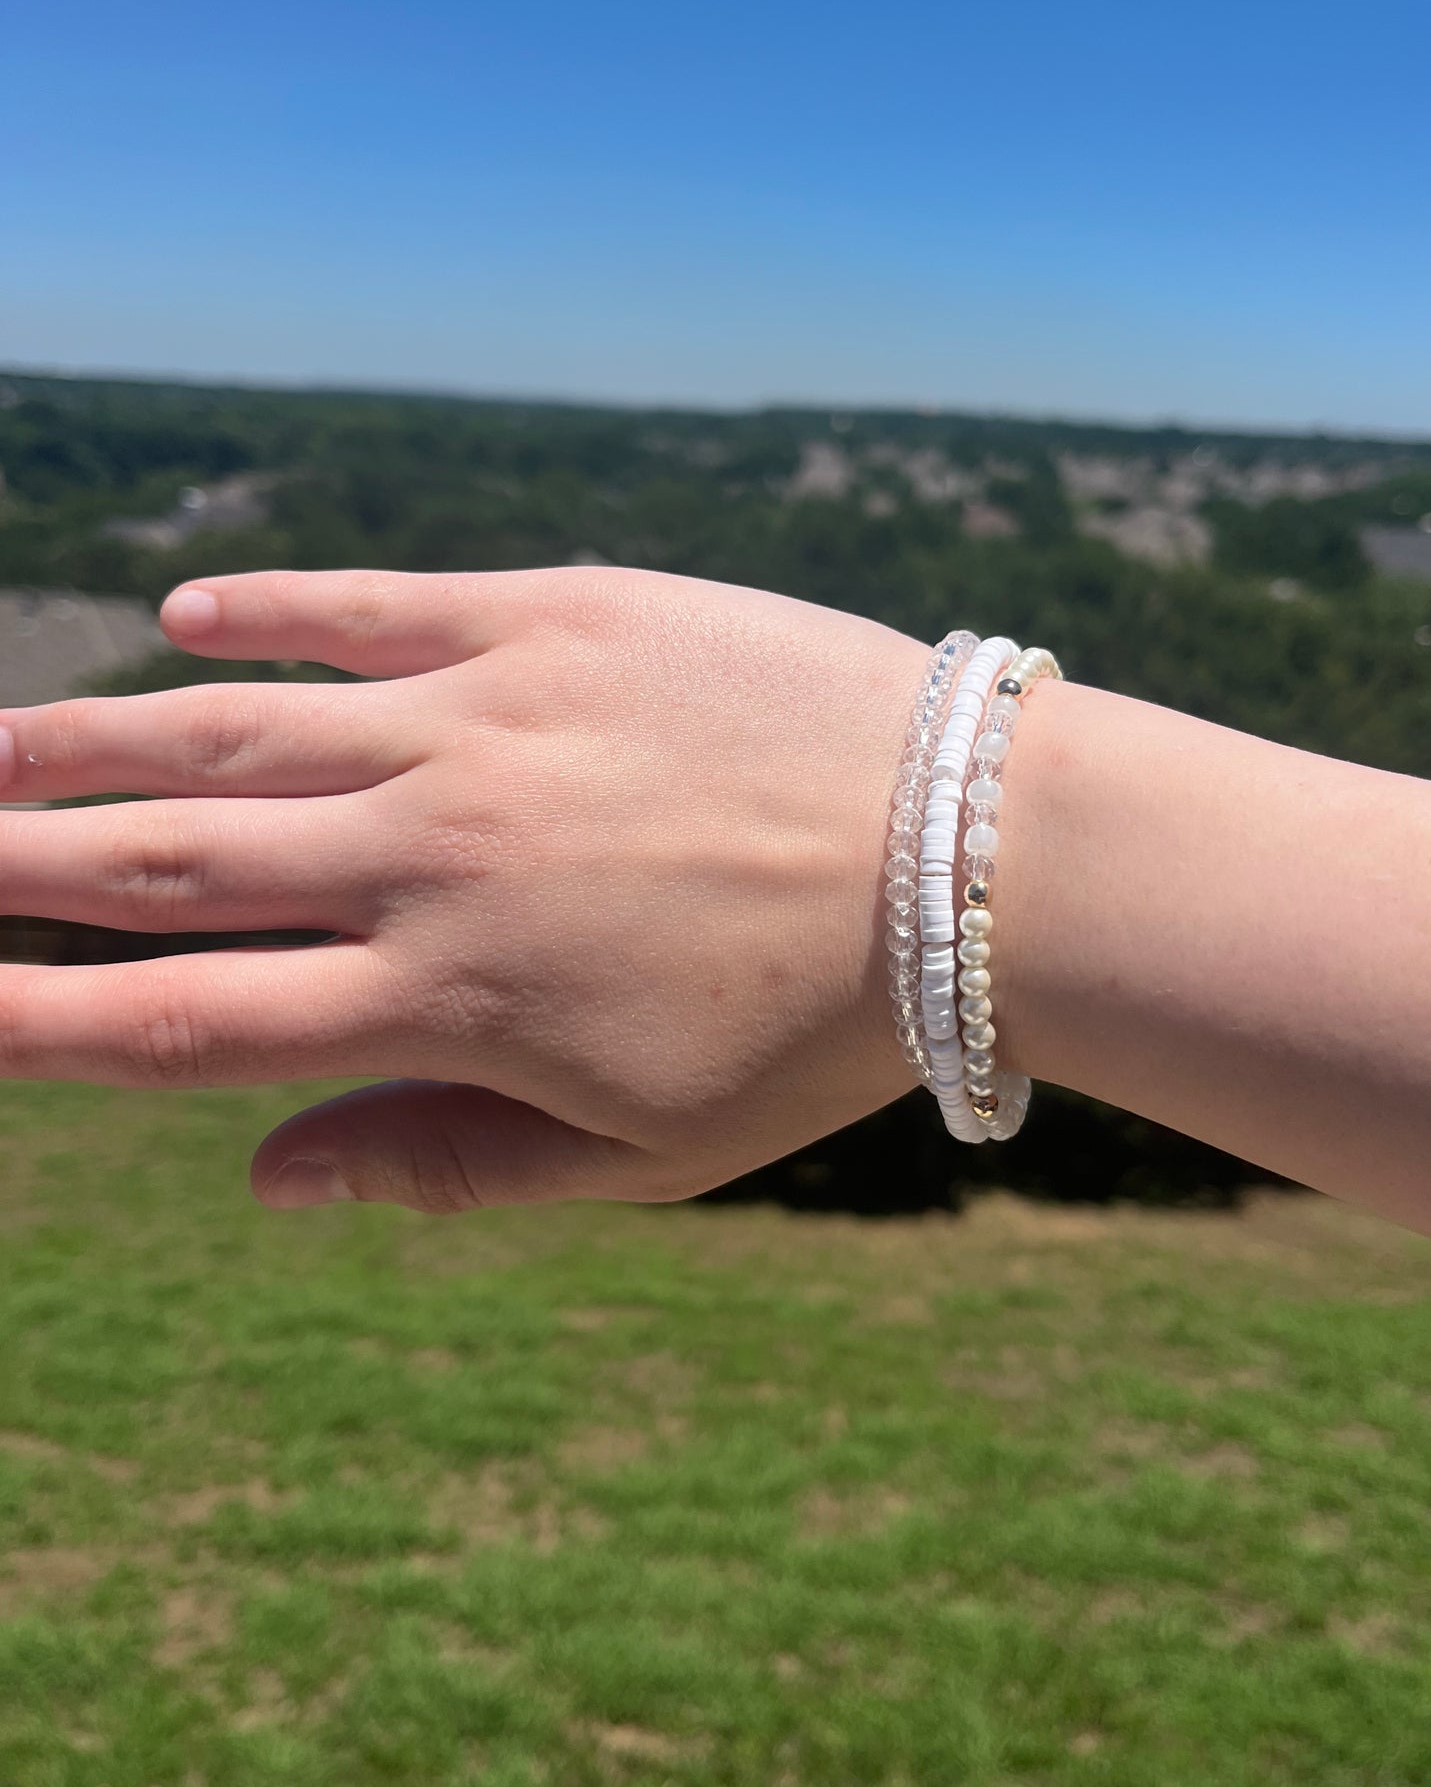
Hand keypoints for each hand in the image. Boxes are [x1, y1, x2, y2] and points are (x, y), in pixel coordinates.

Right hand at [0, 568, 925, 1209]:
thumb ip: (443, 1166)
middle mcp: (433, 855)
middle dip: (16, 861)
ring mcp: (487, 718)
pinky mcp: (555, 615)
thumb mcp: (642, 1152)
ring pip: (239, 730)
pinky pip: (376, 605)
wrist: (978, 854)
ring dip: (93, 736)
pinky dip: (272, 611)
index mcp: (448, 1002)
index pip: (180, 1021)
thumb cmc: (821, 1028)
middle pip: (169, 862)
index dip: (30, 1020)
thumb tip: (267, 1180)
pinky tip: (183, 617)